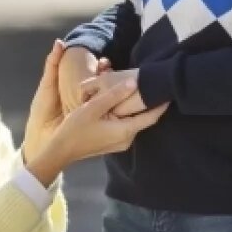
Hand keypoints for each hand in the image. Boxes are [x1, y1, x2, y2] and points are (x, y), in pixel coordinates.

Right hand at [24, 42, 168, 184]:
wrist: (61, 150)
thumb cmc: (76, 129)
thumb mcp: (94, 107)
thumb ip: (114, 94)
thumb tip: (135, 82)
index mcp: (125, 131)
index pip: (151, 117)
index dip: (162, 104)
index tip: (170, 90)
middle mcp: (127, 139)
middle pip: (143, 118)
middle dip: (148, 102)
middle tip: (153, 84)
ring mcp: (120, 141)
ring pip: (133, 120)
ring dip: (135, 107)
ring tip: (140, 89)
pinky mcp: (113, 140)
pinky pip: (125, 124)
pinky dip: (126, 113)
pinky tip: (122, 102)